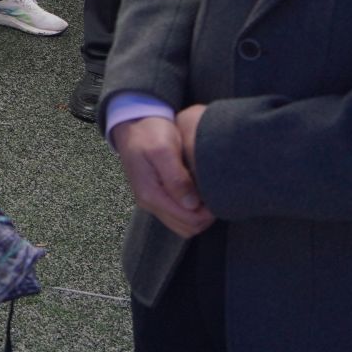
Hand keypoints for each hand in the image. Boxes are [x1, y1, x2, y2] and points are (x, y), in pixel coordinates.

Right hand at [113, 116, 214, 237]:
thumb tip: (192, 204)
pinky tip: (198, 193)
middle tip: (216, 195)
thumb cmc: (150, 133)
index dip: (208, 213)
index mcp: (151, 194)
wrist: (133, 123)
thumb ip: (176, 178)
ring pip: (183, 226)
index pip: (188, 221)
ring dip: (199, 216)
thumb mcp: (163, 150)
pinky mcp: (156, 196)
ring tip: (208, 194)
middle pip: (187, 228)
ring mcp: (152, 201)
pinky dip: (191, 211)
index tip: (219, 195)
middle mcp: (149, 203)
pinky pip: (177, 216)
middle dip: (205, 217)